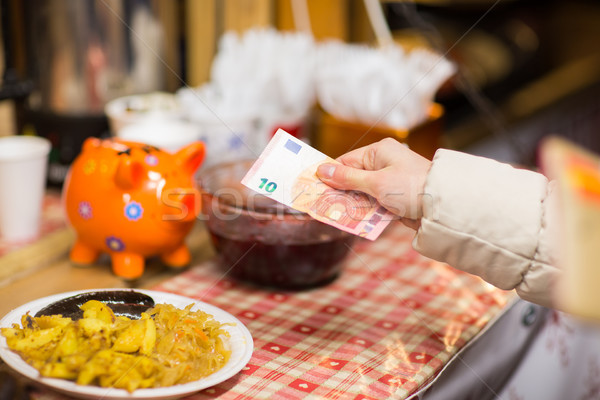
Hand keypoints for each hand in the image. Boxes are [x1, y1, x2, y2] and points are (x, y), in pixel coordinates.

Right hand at [316, 138, 430, 229]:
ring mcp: (390, 181)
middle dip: (340, 192)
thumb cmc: (411, 187)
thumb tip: (322, 171)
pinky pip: (374, 203)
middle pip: (353, 178)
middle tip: (323, 205)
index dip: (330, 175)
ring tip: (337, 215)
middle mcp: (384, 164)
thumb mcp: (375, 182)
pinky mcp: (395, 198)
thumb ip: (347, 179)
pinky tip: (355, 220)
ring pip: (362, 193)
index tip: (314, 188)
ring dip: (353, 204)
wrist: (442, 206)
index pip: (346, 161)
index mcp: (379, 152)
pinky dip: (366, 211)